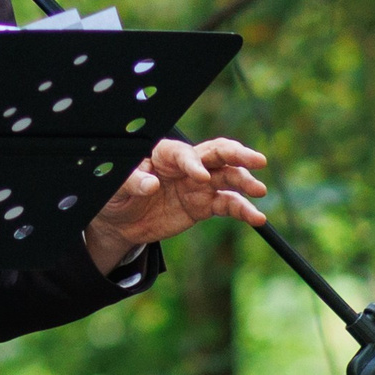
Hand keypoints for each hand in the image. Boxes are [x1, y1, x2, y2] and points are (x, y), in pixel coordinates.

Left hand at [82, 136, 268, 272]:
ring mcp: (199, 184)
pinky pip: (227, 204)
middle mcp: (186, 165)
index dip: (192, 163)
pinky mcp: (204, 204)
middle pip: (217, 153)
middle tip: (257, 160)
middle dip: (238, 155)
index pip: (183, 153)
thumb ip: (132, 182)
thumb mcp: (115, 187)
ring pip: (228, 177)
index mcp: (163, 154)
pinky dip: (243, 210)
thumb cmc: (116, 195)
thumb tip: (151, 185)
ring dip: (245, 182)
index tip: (200, 177)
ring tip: (259, 191)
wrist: (121, 221)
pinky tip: (256, 217)